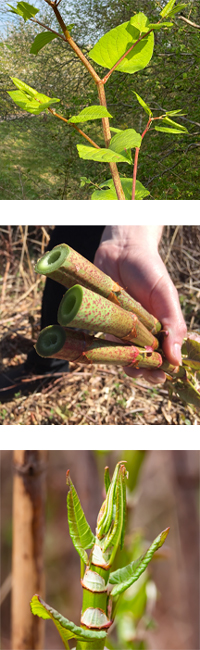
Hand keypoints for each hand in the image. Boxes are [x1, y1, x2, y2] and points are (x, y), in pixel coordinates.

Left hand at [94, 226, 186, 383]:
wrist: (121, 248)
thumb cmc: (149, 268)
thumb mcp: (166, 294)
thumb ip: (173, 324)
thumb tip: (176, 360)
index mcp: (162, 327)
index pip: (164, 356)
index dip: (162, 369)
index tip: (159, 375)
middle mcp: (142, 331)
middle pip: (143, 360)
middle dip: (143, 371)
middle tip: (142, 372)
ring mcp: (121, 328)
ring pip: (122, 355)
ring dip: (123, 364)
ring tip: (126, 365)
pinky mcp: (102, 321)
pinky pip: (101, 341)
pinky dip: (102, 350)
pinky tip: (103, 353)